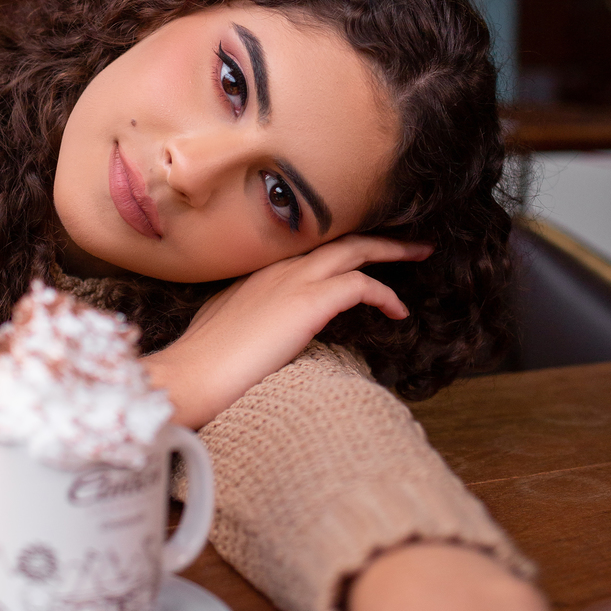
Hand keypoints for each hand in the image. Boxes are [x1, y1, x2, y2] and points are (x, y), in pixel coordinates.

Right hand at [143, 235, 431, 428]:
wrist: (191, 374)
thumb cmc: (202, 363)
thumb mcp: (225, 327)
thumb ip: (249, 318)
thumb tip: (265, 330)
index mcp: (258, 271)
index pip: (309, 248)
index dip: (340, 246)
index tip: (363, 252)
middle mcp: (276, 266)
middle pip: (337, 238)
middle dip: (376, 236)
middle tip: (408, 240)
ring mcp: (292, 279)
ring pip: (354, 249)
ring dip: (391, 251)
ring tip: (419, 254)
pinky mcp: (308, 302)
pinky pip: (361, 285)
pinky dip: (384, 294)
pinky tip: (399, 312)